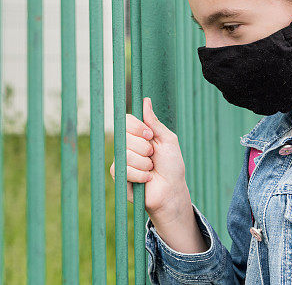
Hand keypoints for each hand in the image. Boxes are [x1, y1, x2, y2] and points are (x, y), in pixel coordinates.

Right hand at [110, 97, 191, 222]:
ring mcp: (122, 160)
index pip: (126, 121)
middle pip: (124, 137)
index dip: (136, 127)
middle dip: (144, 147)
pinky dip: (140, 175)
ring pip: (125, 154)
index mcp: (139, 135)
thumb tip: (146, 101)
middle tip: (153, 155)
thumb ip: (155, 123)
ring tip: (151, 168)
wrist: (171, 189)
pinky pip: (123, 170)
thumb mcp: (168, 140)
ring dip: (144, 163)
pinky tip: (147, 178)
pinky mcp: (119, 175)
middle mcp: (128, 145)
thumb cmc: (172, 165)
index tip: (149, 135)